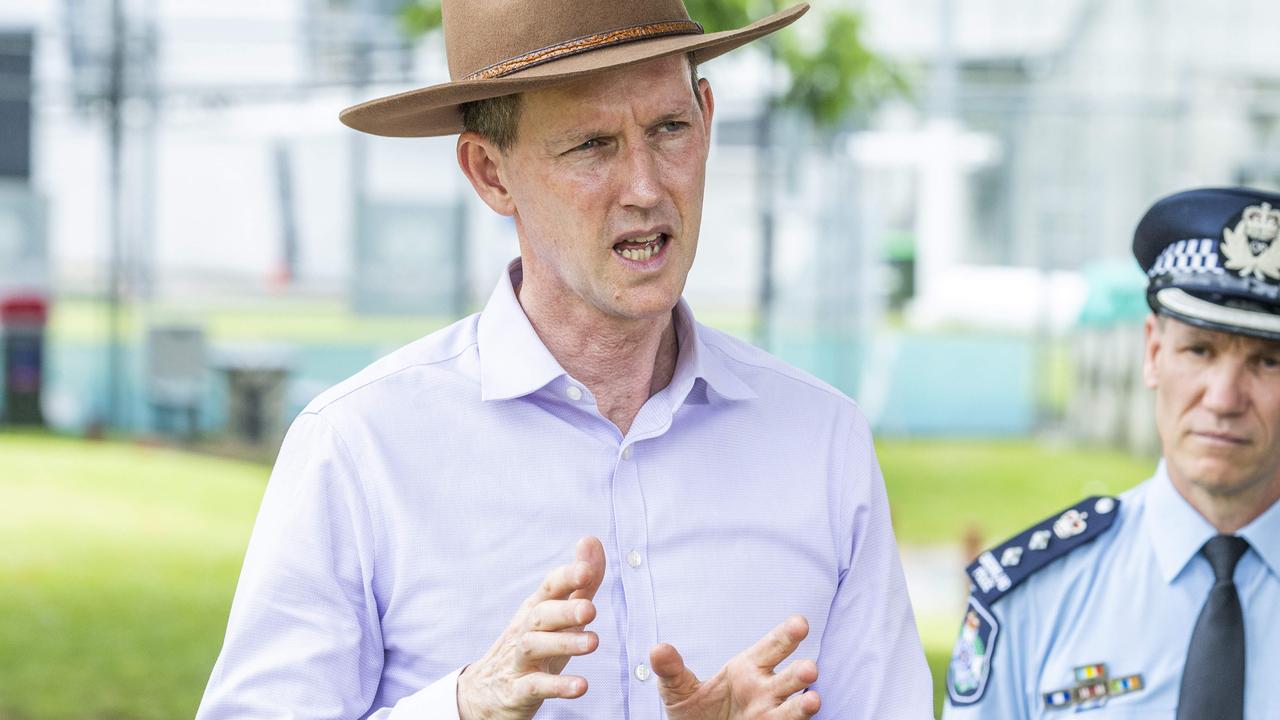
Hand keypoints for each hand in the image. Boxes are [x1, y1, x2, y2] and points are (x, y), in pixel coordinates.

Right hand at [456, 536, 606, 719]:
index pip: (550, 587)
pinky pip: (536, 686)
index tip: (586, 570)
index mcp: (537, 608)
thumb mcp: (558, 614)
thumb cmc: (533, 644)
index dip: (567, 577)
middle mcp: (526, 629)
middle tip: (590, 610)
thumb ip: (580, 583)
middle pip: (541, 614)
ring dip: (564, 643)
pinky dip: (557, 686)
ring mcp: (520, 660)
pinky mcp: (518, 690)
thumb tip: (591, 540)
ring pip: (536, 646)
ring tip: (593, 642)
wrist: (486, 692)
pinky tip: (581, 687)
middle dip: (565, 610)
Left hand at [651, 615, 820, 719]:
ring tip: (813, 699)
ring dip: (804, 704)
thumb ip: (671, 670)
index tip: (800, 623)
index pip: (772, 647)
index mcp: (747, 669)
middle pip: (788, 677)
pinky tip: (804, 714)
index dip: (786, 635)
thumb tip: (658, 650)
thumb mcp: (677, 689)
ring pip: (792, 708)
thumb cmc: (692, 711)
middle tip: (810, 668)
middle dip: (800, 673)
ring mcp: (768, 715)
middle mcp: (764, 690)